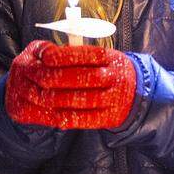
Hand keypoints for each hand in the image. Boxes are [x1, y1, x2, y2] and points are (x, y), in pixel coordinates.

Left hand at [5, 40, 136, 129]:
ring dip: (56, 98)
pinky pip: (84, 118)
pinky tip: (52, 113)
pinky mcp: (110, 117)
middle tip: (36, 77)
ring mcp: (114, 98)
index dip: (64, 56)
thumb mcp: (101, 58)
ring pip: (81, 99)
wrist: (137, 93)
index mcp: (112, 59)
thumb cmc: (109, 72)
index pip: (88, 55)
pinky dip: (65, 116)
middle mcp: (116, 78)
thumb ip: (78, 56)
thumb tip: (46, 55)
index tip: (45, 56)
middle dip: (56, 77)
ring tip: (39, 96)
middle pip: (84, 77)